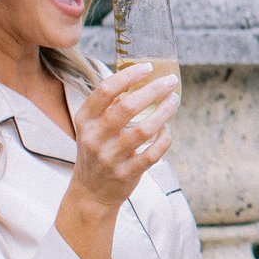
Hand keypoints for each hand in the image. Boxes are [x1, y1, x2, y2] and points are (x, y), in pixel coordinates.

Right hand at [61, 62, 178, 216]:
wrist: (91, 192)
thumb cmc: (98, 150)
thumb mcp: (92, 126)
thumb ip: (109, 104)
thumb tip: (139, 76)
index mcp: (85, 120)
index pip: (105, 90)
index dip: (129, 76)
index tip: (148, 67)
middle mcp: (94, 138)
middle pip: (127, 107)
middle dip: (153, 90)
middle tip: (170, 81)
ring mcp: (110, 157)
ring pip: (144, 130)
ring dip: (164, 112)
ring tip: (174, 100)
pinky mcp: (126, 173)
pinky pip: (152, 153)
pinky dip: (164, 139)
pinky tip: (167, 129)